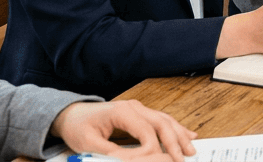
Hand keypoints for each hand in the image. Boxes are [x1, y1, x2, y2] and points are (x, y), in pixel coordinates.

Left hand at [51, 100, 195, 161]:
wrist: (71, 114)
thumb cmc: (78, 127)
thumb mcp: (88, 144)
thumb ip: (110, 153)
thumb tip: (130, 161)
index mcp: (122, 111)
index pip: (147, 131)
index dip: (152, 150)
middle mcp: (134, 107)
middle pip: (162, 123)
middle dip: (174, 142)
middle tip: (183, 158)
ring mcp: (139, 109)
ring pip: (166, 121)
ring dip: (179, 135)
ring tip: (190, 150)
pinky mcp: (139, 114)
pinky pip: (162, 121)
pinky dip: (175, 129)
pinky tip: (187, 135)